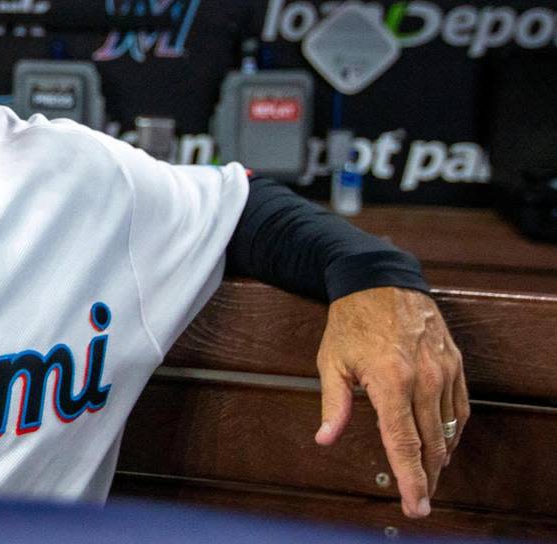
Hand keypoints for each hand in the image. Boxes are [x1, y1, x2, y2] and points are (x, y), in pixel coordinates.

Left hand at [314, 287, 468, 518]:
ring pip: (449, 429)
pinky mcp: (455, 363)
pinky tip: (443, 443)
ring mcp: (443, 370)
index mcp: (390, 380)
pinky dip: (453, 431)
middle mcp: (423, 378)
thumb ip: (332, 404)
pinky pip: (461, 408)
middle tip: (419, 500)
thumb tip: (324, 438)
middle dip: (427, 477)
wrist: (379, 280)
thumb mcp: (331, 361)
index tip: (415, 505)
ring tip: (428, 476)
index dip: (410, 480)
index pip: (404, 443)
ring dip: (441, 457)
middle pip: (432, 444)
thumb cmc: (351, 322)